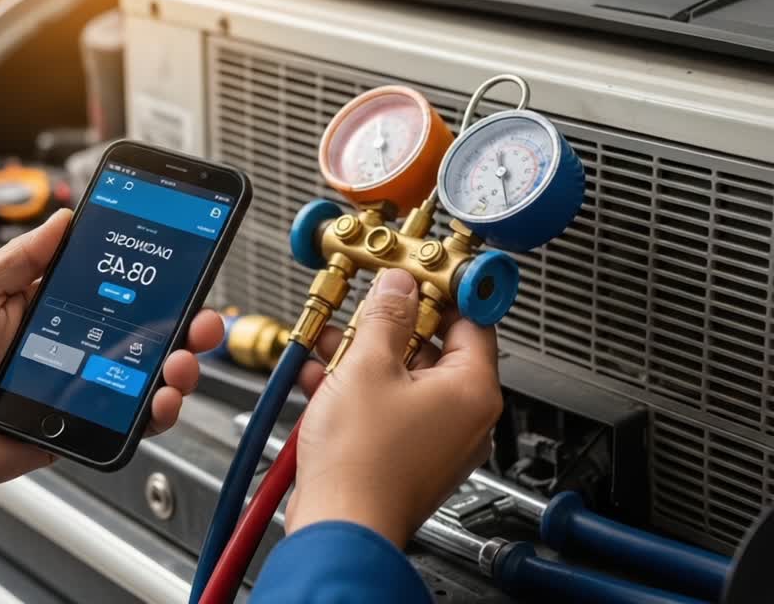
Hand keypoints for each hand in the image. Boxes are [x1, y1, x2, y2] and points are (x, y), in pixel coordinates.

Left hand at [0, 209, 223, 510]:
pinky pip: (127, 422)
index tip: (182, 260)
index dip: (149, 277)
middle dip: (184, 323)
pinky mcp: (78, 427)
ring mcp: (79, 387)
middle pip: (144, 332)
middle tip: (202, 318)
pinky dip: (155, 413)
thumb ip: (23, 257)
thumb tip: (63, 218)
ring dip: (178, 368)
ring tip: (180, 362)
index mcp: (48, 305)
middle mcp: (72, 344)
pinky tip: (161, 400)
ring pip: (146, 378)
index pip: (113, 285)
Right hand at [284, 268, 501, 547]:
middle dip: (389, 326)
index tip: (415, 274)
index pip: (471, 319)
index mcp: (472, 390)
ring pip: (406, 378)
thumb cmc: (362, 462)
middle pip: (434, 347)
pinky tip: (325, 378)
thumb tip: (398, 287)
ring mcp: (439, 439)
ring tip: (332, 344)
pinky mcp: (409, 456)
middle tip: (363, 309)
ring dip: (367, 356)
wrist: (340, 524)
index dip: (438, 289)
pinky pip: (392, 407)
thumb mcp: (366, 366)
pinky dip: (362, 389)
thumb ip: (385, 317)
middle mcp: (466, 417)